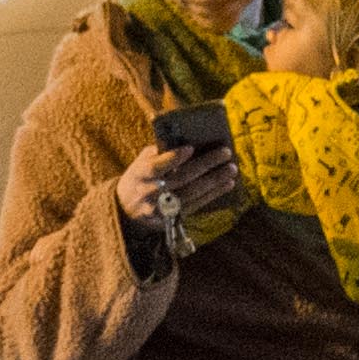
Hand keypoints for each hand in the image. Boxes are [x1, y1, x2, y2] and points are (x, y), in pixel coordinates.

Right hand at [116, 140, 240, 229]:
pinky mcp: (171, 219)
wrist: (126, 208)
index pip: (156, 167)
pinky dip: (213, 195)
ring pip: (191, 194)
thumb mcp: (141, 162)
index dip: (173, 158)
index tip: (191, 148)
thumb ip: (160, 153)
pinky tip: (227, 184)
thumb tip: (188, 140)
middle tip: (225, 153)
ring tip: (231, 169)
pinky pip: (195, 206)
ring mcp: (160, 208)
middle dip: (205, 165)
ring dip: (215, 181)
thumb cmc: (140, 177)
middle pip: (180, 179)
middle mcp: (149, 192)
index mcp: (140, 174)